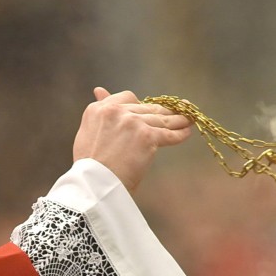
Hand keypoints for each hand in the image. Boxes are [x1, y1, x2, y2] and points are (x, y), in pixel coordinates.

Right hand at [73, 87, 191, 191]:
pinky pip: (168, 133)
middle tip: (177, 112)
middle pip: (146, 108)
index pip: (127, 98)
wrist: (95, 186)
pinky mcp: (147, 136)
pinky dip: (180, 133)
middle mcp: (115, 111)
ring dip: (176, 120)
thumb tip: (99, 90)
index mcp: (98, 109)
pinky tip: (187, 132)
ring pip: (160, 119)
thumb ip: (99, 112)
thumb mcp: (87, 133)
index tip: (150, 110)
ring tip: (187, 120)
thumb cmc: (90, 167)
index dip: (141, 105)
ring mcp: (132, 122)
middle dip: (162, 112)